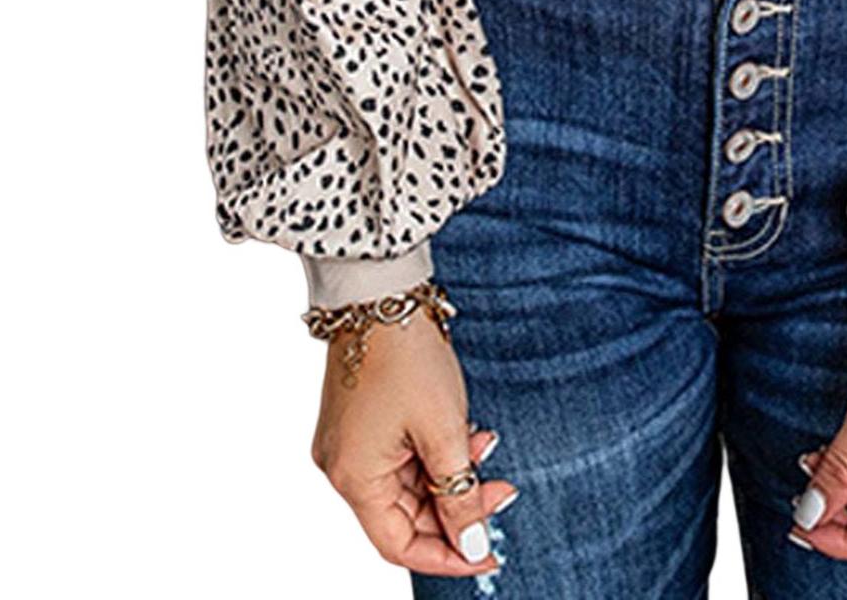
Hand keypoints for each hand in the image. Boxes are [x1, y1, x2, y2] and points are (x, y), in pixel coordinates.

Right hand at [310, 312, 517, 576]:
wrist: (381, 292)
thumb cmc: (407, 356)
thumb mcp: (444, 430)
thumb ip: (460, 494)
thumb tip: (473, 545)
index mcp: (354, 478)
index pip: (400, 545)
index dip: (447, 555)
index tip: (489, 553)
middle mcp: (344, 467)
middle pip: (405, 515)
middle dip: (458, 508)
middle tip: (503, 491)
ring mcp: (351, 444)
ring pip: (408, 485)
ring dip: (451, 476)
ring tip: (486, 447)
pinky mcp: (362, 422)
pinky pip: (402, 457)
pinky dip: (436, 454)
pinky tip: (467, 435)